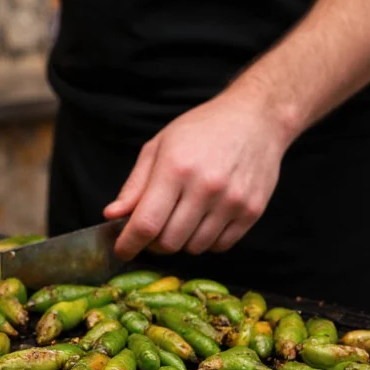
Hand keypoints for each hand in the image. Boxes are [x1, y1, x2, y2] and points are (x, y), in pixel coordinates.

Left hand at [104, 88, 294, 259]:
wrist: (257, 118)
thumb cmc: (202, 130)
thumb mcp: (159, 147)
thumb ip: (135, 185)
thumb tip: (112, 215)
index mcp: (176, 169)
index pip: (146, 224)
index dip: (129, 244)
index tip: (121, 250)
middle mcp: (206, 188)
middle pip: (169, 242)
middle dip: (153, 243)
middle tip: (153, 229)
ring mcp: (232, 202)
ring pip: (194, 248)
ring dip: (181, 241)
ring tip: (181, 218)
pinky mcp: (252, 211)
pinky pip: (220, 246)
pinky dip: (206, 241)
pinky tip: (204, 220)